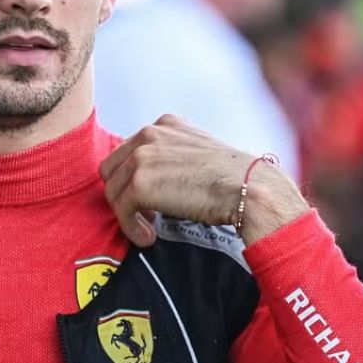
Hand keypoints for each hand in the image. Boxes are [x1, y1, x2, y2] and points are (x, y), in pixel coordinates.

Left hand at [99, 115, 308, 246]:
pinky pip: (121, 211)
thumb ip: (174, 155)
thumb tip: (157, 177)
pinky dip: (131, 228)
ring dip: (128, 214)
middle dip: (124, 194)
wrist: (250, 188)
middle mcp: (150, 134)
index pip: (128, 150)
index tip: (148, 198)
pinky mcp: (140, 184)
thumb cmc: (234, 178)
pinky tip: (148, 238)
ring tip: (148, 229)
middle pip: (112, 169)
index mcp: (164, 124)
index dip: (132, 177)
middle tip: (145, 214)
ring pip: (114, 191)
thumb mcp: (200, 151)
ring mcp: (142, 157)